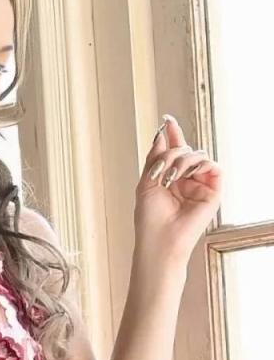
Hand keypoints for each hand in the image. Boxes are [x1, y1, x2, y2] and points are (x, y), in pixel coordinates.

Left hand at [135, 114, 221, 262]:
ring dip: (181, 160)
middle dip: (171, 153)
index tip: (167, 120)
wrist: (159, 239)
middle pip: (184, 150)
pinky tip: (184, 175)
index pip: (174, 151)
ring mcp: (200, 185)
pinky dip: (198, 165)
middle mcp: (186, 180)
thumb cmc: (149, 218)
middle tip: (161, 168)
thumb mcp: (147, 181)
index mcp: (169, 177)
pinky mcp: (213, 192)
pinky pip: (212, 167)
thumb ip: (156, 157)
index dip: (172, 134)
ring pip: (197, 155)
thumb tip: (162, 132)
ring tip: (170, 177)